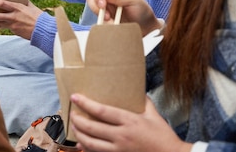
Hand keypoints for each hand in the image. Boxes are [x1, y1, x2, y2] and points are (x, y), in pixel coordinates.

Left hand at [0, 0, 41, 39]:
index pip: (2, 4)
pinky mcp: (14, 32)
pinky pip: (6, 27)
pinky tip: (4, 22)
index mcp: (17, 8)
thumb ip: (24, 2)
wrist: (43, 30)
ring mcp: (13, 26)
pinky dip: (4, 24)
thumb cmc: (39, 17)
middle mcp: (13, 17)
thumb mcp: (31, 6)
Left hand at [69, 94, 191, 151]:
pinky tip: (82, 143)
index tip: (75, 97)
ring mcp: (119, 150)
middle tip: (71, 113)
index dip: (85, 103)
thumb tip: (135, 89)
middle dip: (77, 120)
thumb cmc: (163, 137)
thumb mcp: (154, 115)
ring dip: (79, 134)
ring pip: (91, 143)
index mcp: (129, 121)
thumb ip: (143, 101)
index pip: (101, 111)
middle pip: (91, 127)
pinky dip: (87, 148)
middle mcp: (121, 136)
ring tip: (74, 127)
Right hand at [86, 0, 159, 35]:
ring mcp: (105, 10)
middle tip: (107, 16)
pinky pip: (99, 22)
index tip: (103, 4)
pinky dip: (104, 25)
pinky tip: (114, 27)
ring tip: (113, 23)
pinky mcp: (106, 21)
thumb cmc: (142, 11)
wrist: (147, 29)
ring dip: (101, 17)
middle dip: (96, 7)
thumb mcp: (134, 0)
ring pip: (94, 10)